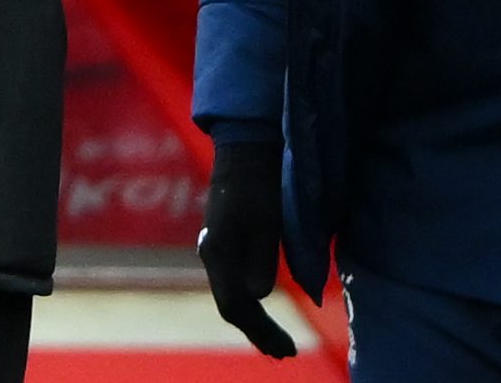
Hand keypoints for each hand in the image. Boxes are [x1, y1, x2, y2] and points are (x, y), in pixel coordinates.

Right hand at [198, 141, 297, 358]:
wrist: (245, 147)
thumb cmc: (259, 179)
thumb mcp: (266, 218)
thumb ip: (261, 257)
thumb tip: (259, 295)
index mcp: (219, 252)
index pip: (236, 306)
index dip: (261, 331)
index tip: (287, 349)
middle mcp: (213, 255)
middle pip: (233, 306)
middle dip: (258, 332)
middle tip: (285, 352)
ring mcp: (217, 249)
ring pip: (233, 295)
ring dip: (255, 319)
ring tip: (276, 341)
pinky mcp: (226, 242)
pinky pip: (235, 281)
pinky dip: (251, 301)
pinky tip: (263, 306)